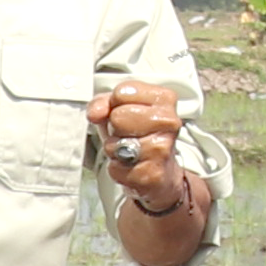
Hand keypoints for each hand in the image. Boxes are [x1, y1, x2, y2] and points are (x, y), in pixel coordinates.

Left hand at [88, 75, 198, 209]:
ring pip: (116, 144)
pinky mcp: (153, 173)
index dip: (115, 104)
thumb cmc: (138, 135)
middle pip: (118, 117)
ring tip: (129, 151)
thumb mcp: (119, 109)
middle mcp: (169, 122)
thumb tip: (96, 113)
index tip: (126, 112)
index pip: (122, 92)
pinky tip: (131, 166)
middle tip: (128, 134)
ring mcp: (163, 148)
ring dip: (115, 150)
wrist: (159, 171)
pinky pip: (116, 167)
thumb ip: (102, 102)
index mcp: (164, 99)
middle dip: (115, 128)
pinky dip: (117, 169)